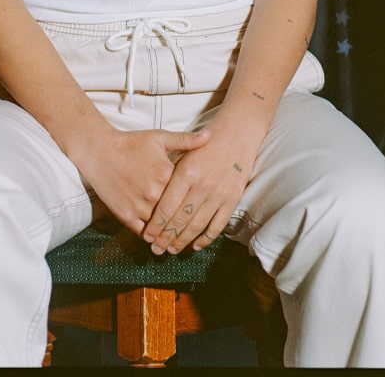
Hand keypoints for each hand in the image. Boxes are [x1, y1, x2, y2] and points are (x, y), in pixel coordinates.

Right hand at [80, 127, 210, 235]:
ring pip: (161, 227)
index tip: (205, 207)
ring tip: (179, 242)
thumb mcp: (159, 138)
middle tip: (197, 233)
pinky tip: (158, 239)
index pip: (189, 194)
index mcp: (166, 174)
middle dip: (186, 223)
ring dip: (170, 234)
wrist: (100, 151)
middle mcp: (154, 193)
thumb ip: (186, 140)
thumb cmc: (131, 143)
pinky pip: (143, 232)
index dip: (196, 201)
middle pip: (177, 214)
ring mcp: (140, 206)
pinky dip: (151, 236)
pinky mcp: (125, 215)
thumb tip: (209, 137)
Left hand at [141, 134, 254, 254]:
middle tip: (156, 249)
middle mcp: (202, 185)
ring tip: (172, 250)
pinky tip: (196, 245)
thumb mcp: (183, 151)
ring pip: (197, 225)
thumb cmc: (205, 142)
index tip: (148, 235)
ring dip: (183, 240)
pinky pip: (217, 225)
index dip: (156, 224)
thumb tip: (152, 194)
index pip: (167, 206)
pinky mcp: (232, 199)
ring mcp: (218, 194)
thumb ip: (169, 172)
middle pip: (180, 219)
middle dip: (166, 237)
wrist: (236, 135)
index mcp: (186, 172)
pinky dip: (206, 238)